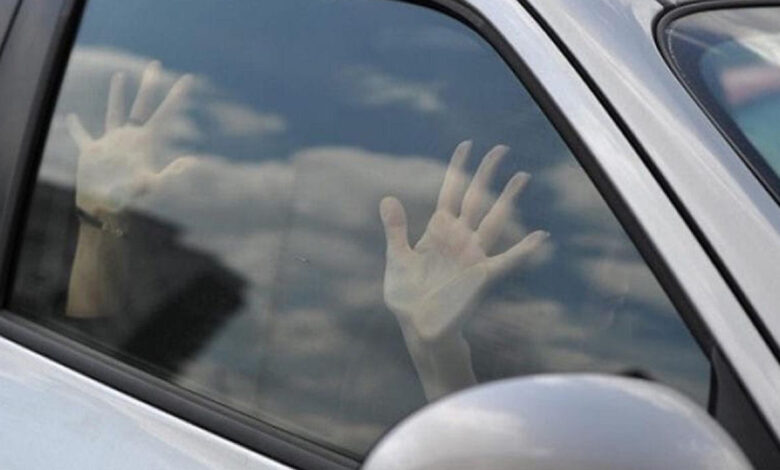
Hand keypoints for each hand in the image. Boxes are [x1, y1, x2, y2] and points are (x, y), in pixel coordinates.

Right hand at [67, 61, 196, 225]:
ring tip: (120, 76)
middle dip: (149, 84)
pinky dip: (76, 128)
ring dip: (117, 95)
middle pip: (142, 104)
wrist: (105, 208)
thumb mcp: (153, 185)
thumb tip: (194, 161)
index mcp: (146, 141)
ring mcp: (112, 143)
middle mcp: (131, 137)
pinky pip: (82, 136)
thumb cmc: (128, 197)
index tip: (189, 78)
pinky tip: (71, 117)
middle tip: (155, 64)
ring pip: (115, 111)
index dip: (177, 96)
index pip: (165, 113)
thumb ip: (173, 173)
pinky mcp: (92, 151)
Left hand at [380, 141, 547, 399]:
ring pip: (494, 220)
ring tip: (524, 176)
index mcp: (438, 231)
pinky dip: (524, 249)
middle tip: (501, 148)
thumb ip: (395, 229)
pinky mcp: (481, 276)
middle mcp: (459, 238)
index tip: (467, 145)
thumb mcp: (397, 258)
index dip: (458, 169)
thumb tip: (387, 198)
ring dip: (508, 199)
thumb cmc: (407, 296)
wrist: (417, 326)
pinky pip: (507, 260)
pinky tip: (541, 236)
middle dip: (487, 174)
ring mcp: (472, 255)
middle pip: (476, 198)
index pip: (451, 192)